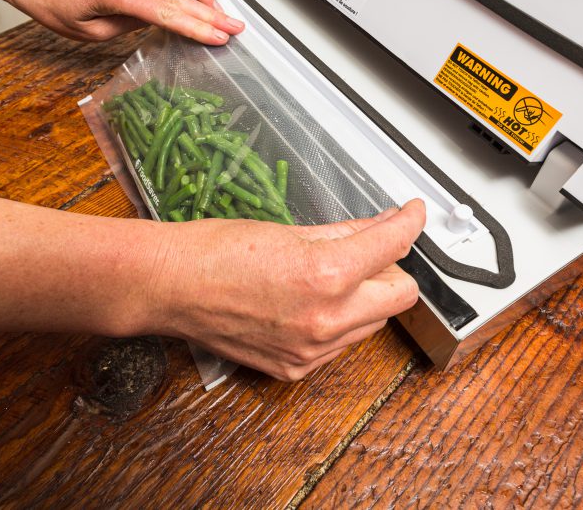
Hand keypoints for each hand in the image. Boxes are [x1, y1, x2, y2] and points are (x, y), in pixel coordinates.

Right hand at [141, 199, 425, 380]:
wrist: (169, 287)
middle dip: (390, 267)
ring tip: (326, 275)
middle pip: (401, 295)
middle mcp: (326, 319)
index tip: (412, 214)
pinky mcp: (295, 368)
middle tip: (369, 248)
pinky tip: (305, 302)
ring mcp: (312, 350)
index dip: (410, 222)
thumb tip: (378, 227)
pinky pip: (340, 344)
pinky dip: (335, 322)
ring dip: (364, 297)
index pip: (394, 246)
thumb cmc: (214, 252)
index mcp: (325, 275)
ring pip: (373, 322)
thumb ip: (345, 233)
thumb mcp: (288, 230)